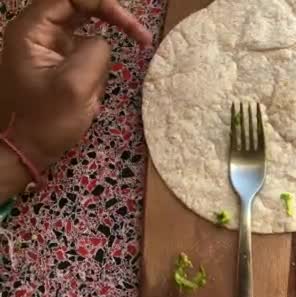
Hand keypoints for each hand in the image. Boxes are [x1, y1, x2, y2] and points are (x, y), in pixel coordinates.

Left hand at [0, 0, 151, 198]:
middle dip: (112, 22)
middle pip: (82, 7)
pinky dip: (96, 71)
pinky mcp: (58, 63)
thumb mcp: (76, 85)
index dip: (106, 5)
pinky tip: (88, 97)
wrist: (23, 152)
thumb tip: (104, 42)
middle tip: (141, 38)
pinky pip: (86, 55)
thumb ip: (97, 52)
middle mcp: (37, 31)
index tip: (134, 30)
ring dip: (98, 60)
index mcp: (32, 29)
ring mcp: (48, 47)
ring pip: (88, 35)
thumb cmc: (45, 121)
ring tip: (91, 93)